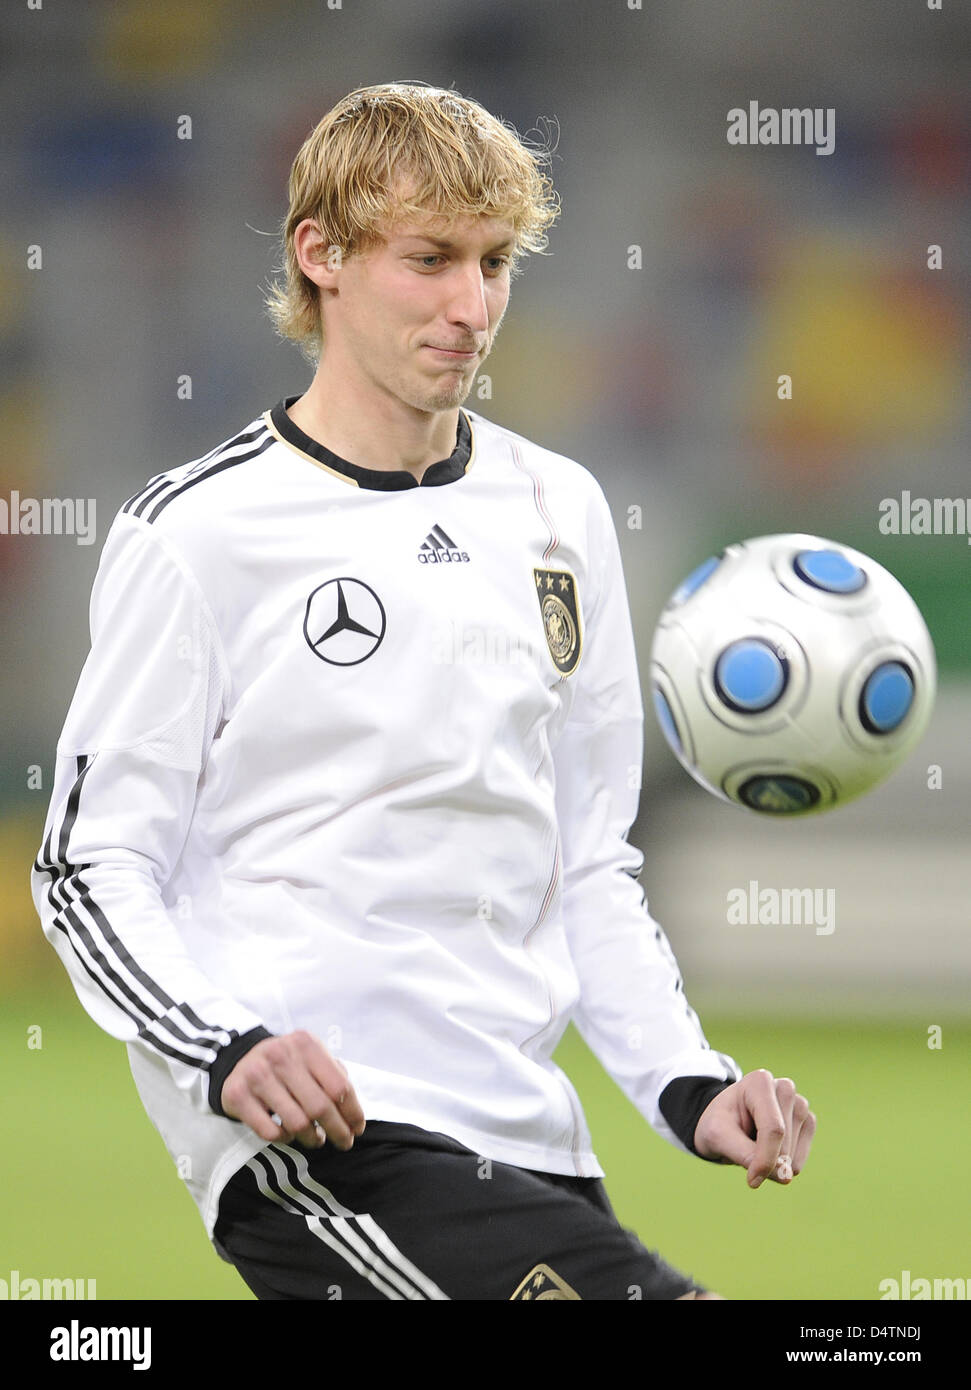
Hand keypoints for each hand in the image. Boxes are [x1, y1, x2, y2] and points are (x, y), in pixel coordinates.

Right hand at [220, 1030, 365, 1150]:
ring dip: (311, 1138)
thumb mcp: (311, 1057)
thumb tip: (353, 1116)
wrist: (241, 1059)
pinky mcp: (238, 1095)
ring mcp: (257, 1075)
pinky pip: (270, 1132)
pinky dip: (285, 1138)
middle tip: (344, 1142)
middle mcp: (280, 1055)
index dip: (353, 1112)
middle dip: (338, 1131)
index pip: (339, 1086)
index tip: (357, 1128)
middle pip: (320, 1107)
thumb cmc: (288, 1064)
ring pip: (297, 1123)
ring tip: (316, 1138)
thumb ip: (334, 1076)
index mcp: (305, 1043)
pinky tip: (290, 1134)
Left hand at [693, 1069, 814, 1188]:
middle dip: (765, 1160)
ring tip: (753, 1145)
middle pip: (784, 1141)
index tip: (752, 1181)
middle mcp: (784, 1088)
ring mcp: (799, 1104)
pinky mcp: (807, 1122)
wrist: (723, 1124)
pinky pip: (802, 1157)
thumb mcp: (717, 1137)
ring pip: (794, 1153)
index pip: (773, 1128)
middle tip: (741, 1151)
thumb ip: (746, 1154)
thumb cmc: (718, 1125)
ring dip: (773, 1162)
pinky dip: (784, 1164)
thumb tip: (785, 1176)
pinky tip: (769, 1153)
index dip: (765, 1159)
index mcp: (759, 1082)